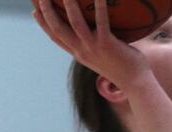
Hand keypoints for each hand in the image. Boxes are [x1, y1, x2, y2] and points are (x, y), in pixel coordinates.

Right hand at [33, 0, 151, 88]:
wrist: (136, 84)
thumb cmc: (125, 70)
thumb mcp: (105, 58)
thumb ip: (98, 46)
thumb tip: (100, 33)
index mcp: (79, 54)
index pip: (56, 38)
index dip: (43, 24)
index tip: (35, 11)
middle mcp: (82, 51)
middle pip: (58, 28)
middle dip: (47, 10)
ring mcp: (93, 48)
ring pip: (75, 22)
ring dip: (68, 5)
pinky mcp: (107, 44)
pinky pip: (101, 21)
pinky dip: (99, 7)